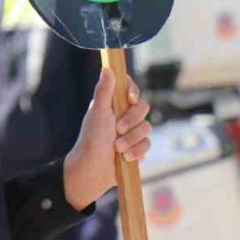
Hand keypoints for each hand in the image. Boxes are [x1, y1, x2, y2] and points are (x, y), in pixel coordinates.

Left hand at [63, 68, 151, 209]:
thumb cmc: (91, 140)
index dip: (132, 91)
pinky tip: (126, 158)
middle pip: (142, 108)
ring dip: (133, 139)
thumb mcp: (97, 114)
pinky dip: (137, 152)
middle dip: (132, 121)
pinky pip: (148, 145)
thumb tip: (107, 68)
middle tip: (118, 130)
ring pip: (147, 128)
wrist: (92, 172)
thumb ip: (104, 92)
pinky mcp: (137, 148)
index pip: (129, 89)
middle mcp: (123, 115)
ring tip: (118, 149)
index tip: (129, 98)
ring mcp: (131, 132)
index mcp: (112, 104)